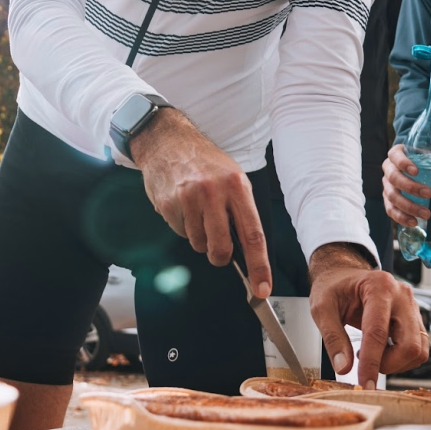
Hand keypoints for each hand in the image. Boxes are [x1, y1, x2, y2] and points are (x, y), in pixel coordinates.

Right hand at [128, 108, 272, 298]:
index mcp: (237, 186)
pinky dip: (183, 226)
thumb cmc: (205, 162)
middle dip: (220, 257)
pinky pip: (181, 232)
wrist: (168, 141)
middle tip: (218, 251)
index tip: (261, 288)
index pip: (253, 235)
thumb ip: (240, 210)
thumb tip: (248, 250)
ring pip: (198, 243)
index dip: (259, 266)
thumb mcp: (232, 177)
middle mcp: (213, 192)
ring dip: (199, 237)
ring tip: (197, 212)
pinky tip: (182, 207)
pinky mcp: (168, 204)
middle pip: (222, 247)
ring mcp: (189, 198)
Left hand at [308, 245, 426, 387]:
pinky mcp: (415, 319)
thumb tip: (343, 367)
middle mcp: (402, 295)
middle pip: (410, 344)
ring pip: (419, 350)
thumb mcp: (322, 308)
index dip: (372, 362)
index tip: (365, 384)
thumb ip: (332, 337)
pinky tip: (382, 352)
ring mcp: (412, 307)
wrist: (344, 275)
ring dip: (397, 364)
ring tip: (372, 355)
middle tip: (366, 366)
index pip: (378, 332)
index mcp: (379, 286)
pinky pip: (419, 348)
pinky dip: (402, 359)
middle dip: (389, 365)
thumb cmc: (333, 287)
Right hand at [381, 144, 429, 225]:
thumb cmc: (425, 161)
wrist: (414, 170)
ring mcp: (387, 185)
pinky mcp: (388, 200)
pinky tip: (414, 222)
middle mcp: (389, 169)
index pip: (395, 155)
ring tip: (426, 214)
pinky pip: (390, 209)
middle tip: (429, 194)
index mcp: (397, 154)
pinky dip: (401, 217)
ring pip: (391, 196)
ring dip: (408, 206)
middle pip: (393, 178)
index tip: (416, 171)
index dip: (403, 163)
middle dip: (410, 187)